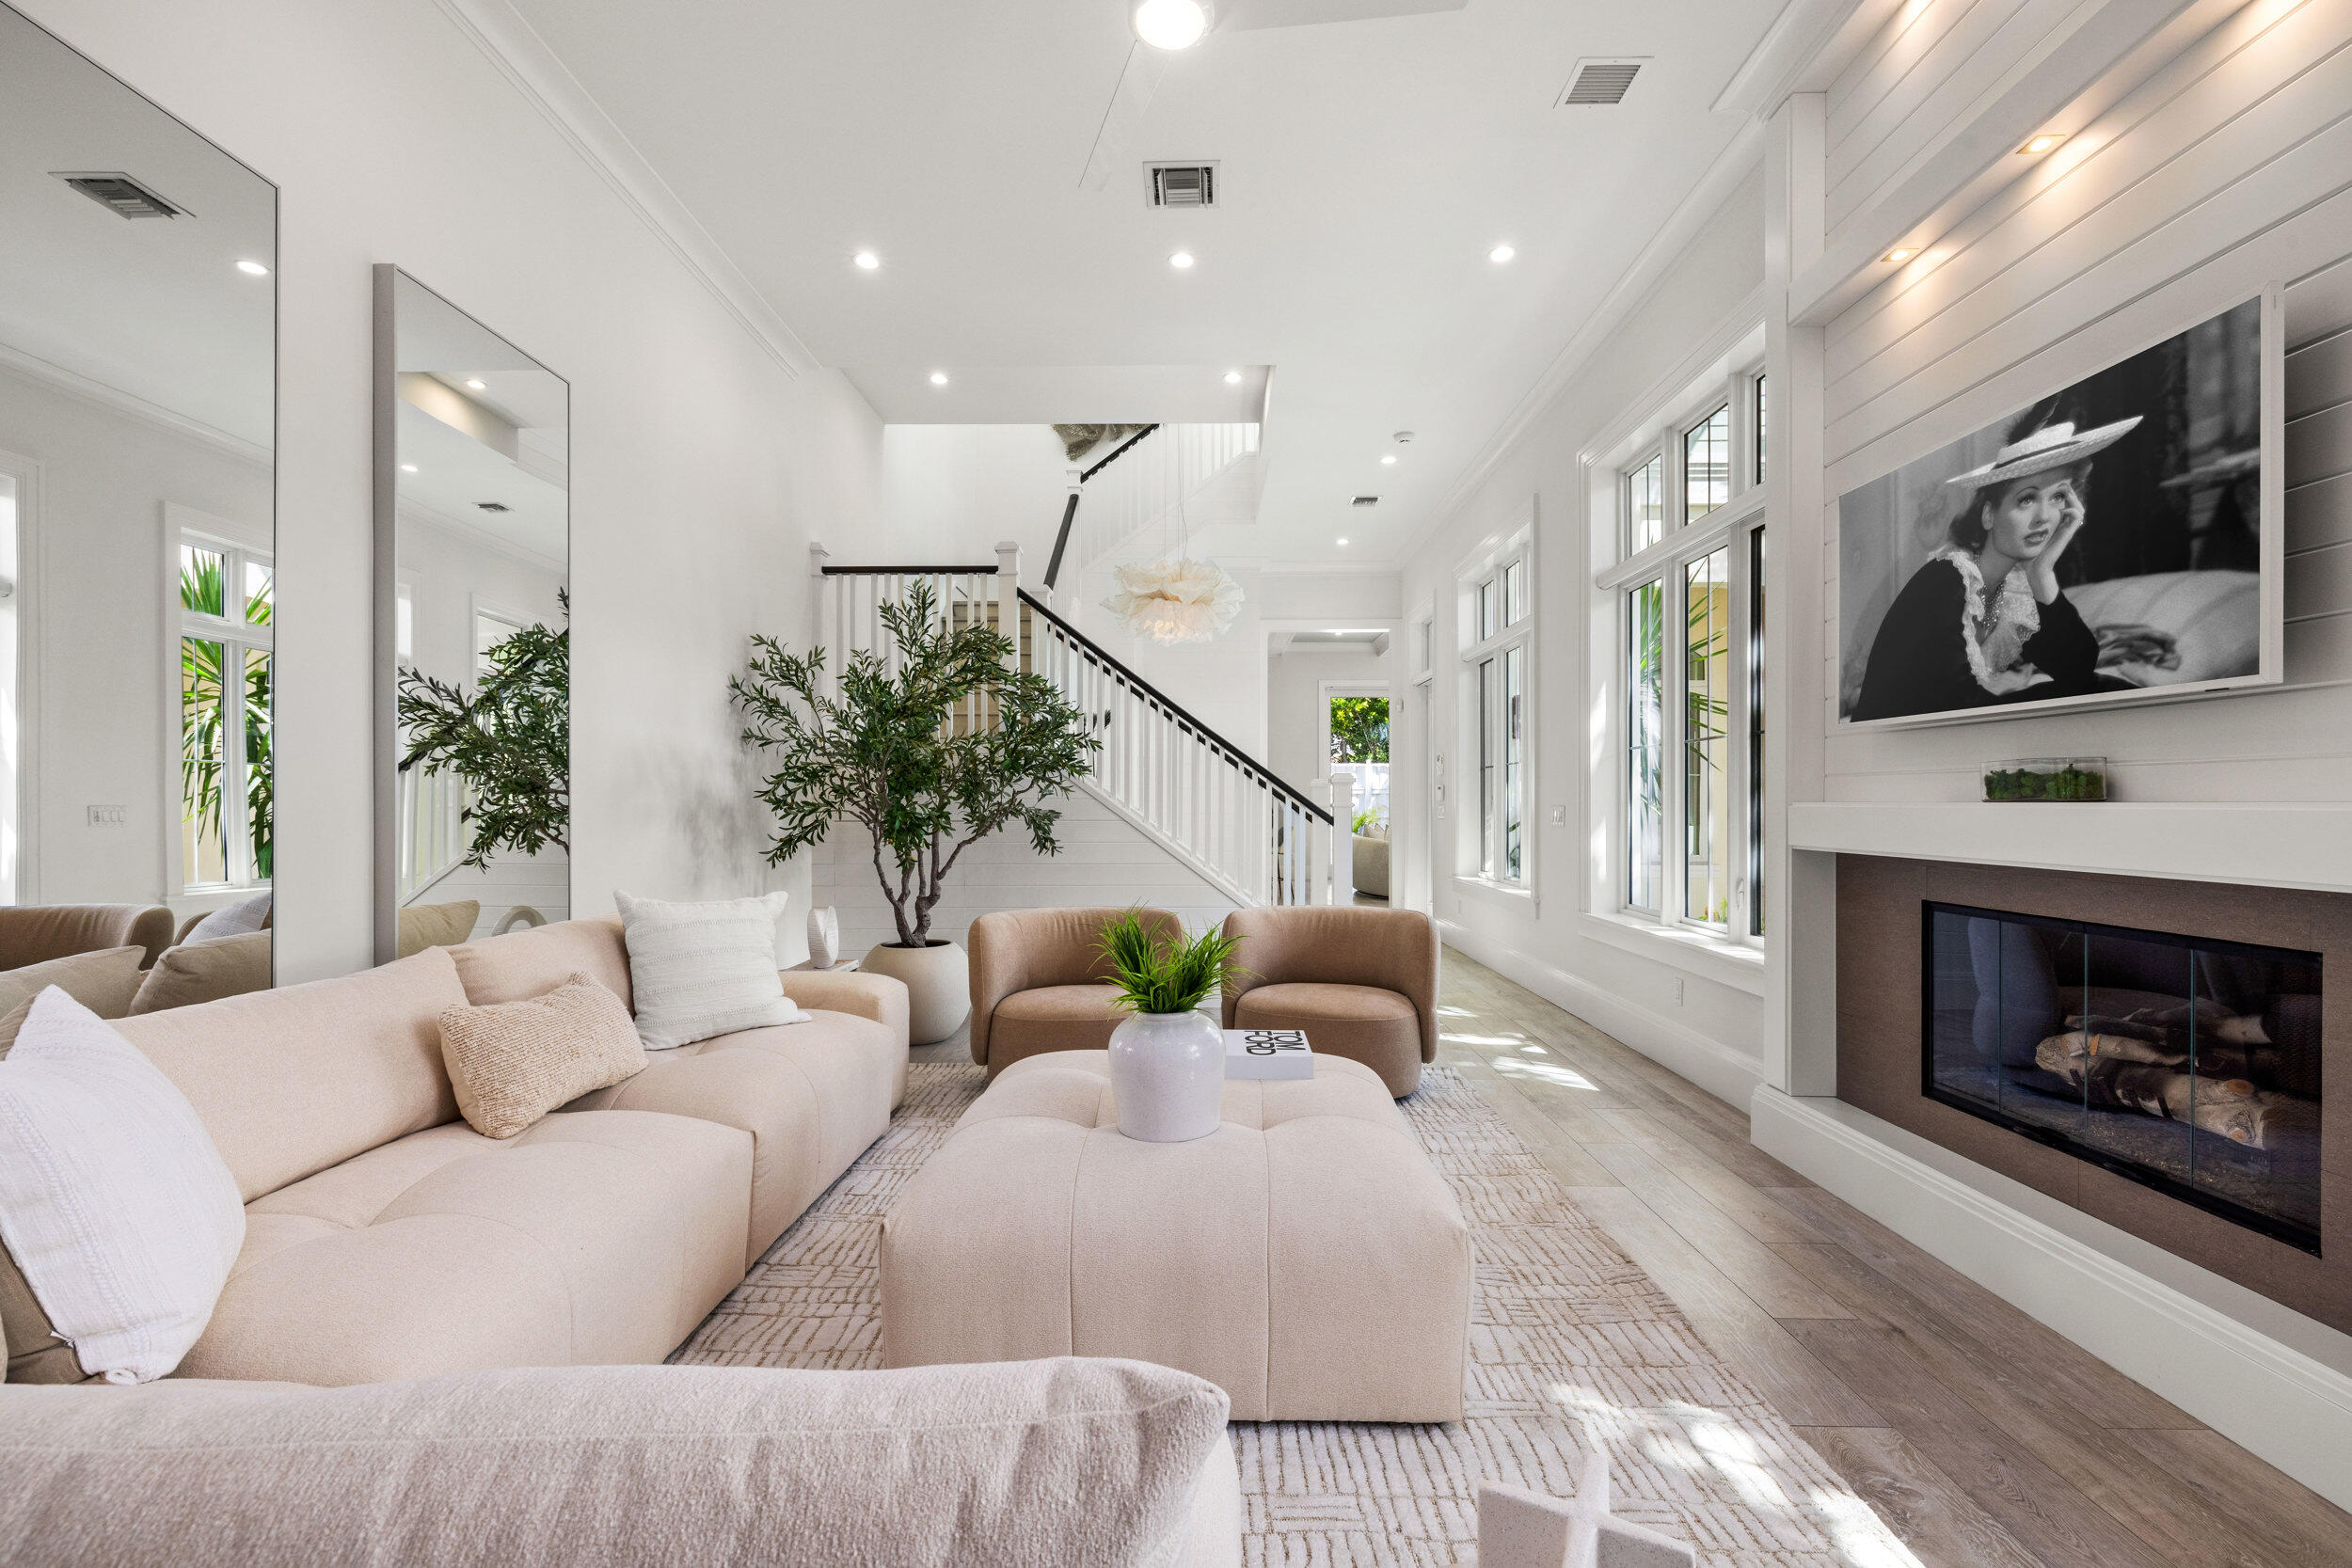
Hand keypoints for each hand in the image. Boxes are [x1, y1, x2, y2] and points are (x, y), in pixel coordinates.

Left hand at [2026, 479, 2086, 603]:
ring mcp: (2066, 529)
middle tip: (2061, 484)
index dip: (2061, 493)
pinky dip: (2073, 510)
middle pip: (2074, 503)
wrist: (2035, 569)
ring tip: (2064, 491)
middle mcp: (2062, 525)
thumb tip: (2005, 512)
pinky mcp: (2067, 534)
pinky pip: (2077, 518)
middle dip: (2068, 492)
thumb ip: (2020, 524)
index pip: (2063, 503)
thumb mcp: (2023, 534)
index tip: (2053, 484)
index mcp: (2055, 523)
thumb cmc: (2027, 553)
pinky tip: (2063, 507)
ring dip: (2073, 499)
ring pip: (2079, 508)